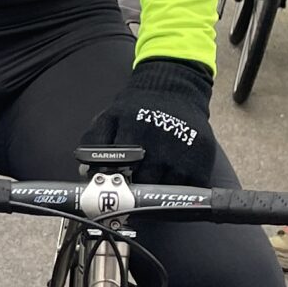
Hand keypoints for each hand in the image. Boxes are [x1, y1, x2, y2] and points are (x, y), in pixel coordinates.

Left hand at [79, 56, 216, 187]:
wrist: (174, 89)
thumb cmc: (136, 108)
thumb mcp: (109, 117)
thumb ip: (93, 142)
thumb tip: (85, 172)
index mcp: (134, 133)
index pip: (120, 171)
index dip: (113, 184)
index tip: (110, 191)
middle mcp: (161, 146)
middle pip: (145, 185)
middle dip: (135, 193)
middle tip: (128, 196)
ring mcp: (184, 155)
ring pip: (167, 191)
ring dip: (157, 197)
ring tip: (147, 195)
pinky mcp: (202, 161)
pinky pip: (190, 191)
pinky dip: (178, 197)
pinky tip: (168, 192)